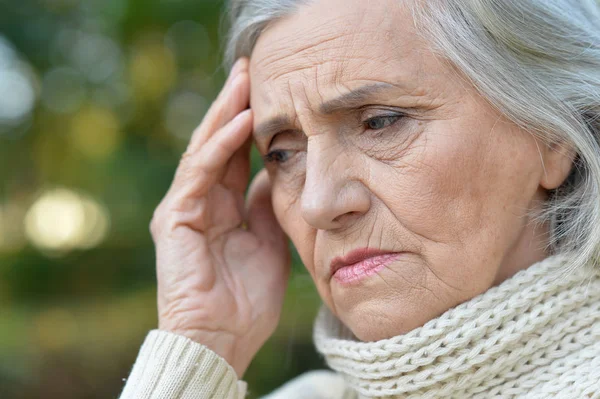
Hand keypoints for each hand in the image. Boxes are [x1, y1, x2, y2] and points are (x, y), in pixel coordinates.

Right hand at [150, 58, 289, 377]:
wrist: (223, 340)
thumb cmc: (248, 301)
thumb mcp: (269, 242)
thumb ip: (268, 206)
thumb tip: (279, 173)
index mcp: (224, 208)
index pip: (237, 156)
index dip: (253, 125)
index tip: (273, 94)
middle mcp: (202, 202)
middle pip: (220, 144)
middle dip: (235, 106)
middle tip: (251, 68)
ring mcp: (186, 208)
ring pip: (206, 149)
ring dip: (225, 114)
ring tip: (244, 80)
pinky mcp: (176, 218)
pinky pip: (200, 174)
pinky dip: (219, 146)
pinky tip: (239, 121)